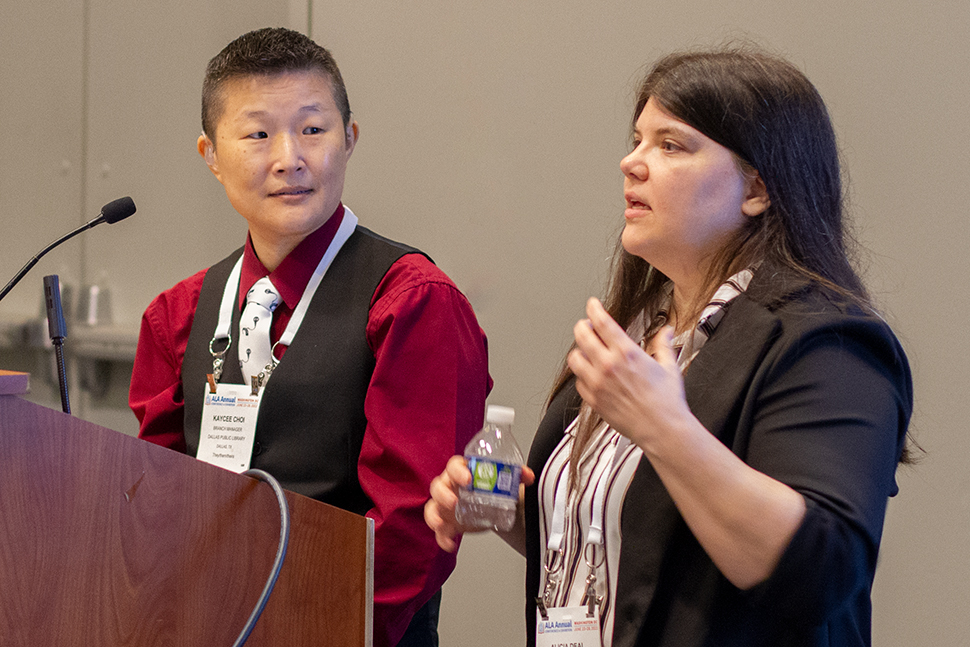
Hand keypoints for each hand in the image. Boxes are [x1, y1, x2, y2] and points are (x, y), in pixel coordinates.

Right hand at [424, 455, 534, 551]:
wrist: (489, 503)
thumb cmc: (489, 486)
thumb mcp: (504, 478)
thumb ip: (516, 475)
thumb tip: (527, 475)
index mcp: (462, 471)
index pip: (454, 465)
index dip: (458, 471)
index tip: (467, 479)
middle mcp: (449, 485)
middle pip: (438, 486)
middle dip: (443, 494)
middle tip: (455, 502)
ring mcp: (445, 504)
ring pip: (432, 507)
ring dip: (434, 516)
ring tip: (441, 524)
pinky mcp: (447, 521)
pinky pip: (438, 530)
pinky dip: (442, 538)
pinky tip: (450, 544)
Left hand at [566, 297, 690, 449]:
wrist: (662, 430)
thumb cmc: (666, 402)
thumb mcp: (669, 366)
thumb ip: (664, 345)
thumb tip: (666, 333)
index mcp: (626, 353)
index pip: (602, 322)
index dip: (594, 308)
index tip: (593, 305)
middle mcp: (608, 366)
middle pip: (582, 335)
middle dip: (583, 325)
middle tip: (587, 325)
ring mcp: (597, 384)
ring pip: (574, 359)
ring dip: (579, 350)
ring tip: (586, 350)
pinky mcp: (593, 401)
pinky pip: (579, 383)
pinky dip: (582, 376)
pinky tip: (591, 375)